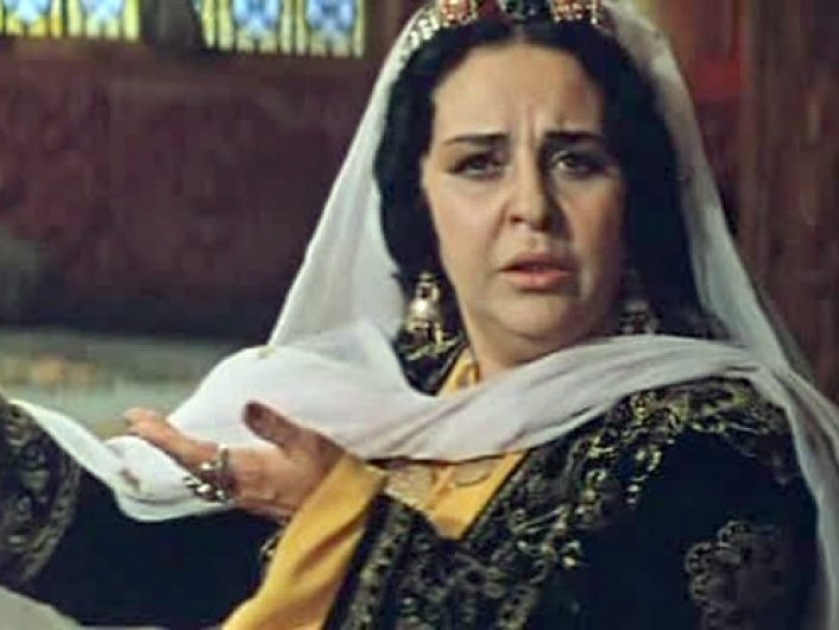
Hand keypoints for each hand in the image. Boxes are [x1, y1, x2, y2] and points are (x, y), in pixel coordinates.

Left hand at [126, 403, 341, 520]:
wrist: (345, 517)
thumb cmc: (330, 480)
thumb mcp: (308, 444)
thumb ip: (275, 426)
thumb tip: (247, 405)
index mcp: (248, 470)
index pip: (194, 452)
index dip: (163, 437)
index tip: (138, 421)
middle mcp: (239, 485)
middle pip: (189, 463)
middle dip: (163, 440)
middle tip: (140, 420)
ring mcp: (244, 494)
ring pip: (201, 471)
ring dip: (179, 450)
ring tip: (163, 432)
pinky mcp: (254, 496)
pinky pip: (216, 476)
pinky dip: (199, 459)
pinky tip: (202, 452)